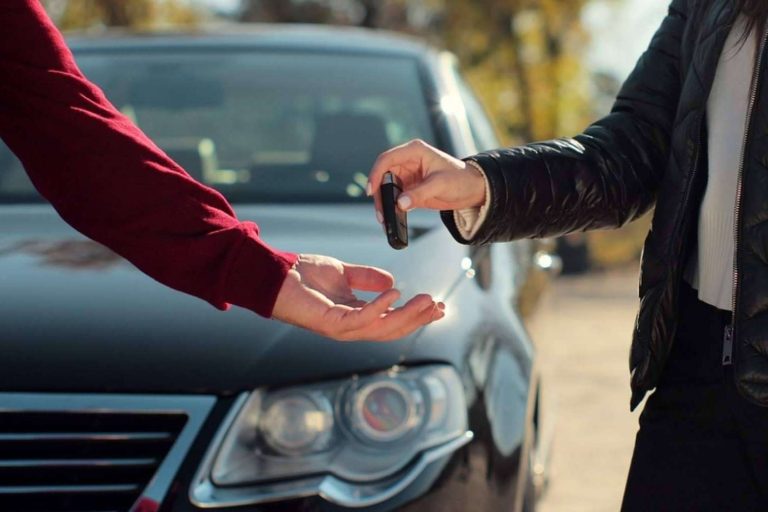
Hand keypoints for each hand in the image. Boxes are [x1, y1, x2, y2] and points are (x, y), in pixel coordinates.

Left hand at [271, 254, 444, 340]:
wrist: (275, 273)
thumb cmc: (302, 274)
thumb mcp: (343, 272)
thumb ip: (366, 277)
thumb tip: (393, 281)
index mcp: (355, 315)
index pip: (391, 320)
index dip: (415, 315)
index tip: (438, 306)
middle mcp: (350, 326)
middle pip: (392, 329)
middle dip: (418, 320)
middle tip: (440, 307)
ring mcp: (340, 328)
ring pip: (382, 328)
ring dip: (407, 316)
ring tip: (427, 301)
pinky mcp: (329, 323)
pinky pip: (360, 320)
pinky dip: (380, 308)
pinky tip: (395, 293)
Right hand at [366, 139, 485, 220]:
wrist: (473, 189)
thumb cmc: (461, 179)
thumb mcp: (441, 185)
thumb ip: (420, 193)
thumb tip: (400, 203)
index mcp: (414, 151)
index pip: (387, 159)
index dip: (376, 174)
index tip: (372, 191)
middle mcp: (408, 161)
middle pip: (383, 175)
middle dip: (379, 193)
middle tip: (380, 211)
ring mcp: (408, 176)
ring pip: (387, 188)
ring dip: (383, 202)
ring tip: (384, 218)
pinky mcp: (410, 189)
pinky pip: (395, 198)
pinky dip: (391, 208)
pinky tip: (391, 218)